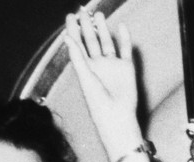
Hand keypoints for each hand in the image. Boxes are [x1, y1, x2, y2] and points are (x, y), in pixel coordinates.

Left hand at [64, 8, 141, 157]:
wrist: (118, 118)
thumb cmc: (98, 104)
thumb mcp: (85, 78)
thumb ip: (77, 57)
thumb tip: (67, 37)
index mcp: (86, 68)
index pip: (77, 45)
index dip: (73, 31)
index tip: (70, 16)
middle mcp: (98, 65)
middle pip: (91, 41)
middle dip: (86, 27)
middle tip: (83, 11)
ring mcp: (113, 66)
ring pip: (107, 43)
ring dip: (103, 30)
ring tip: (98, 15)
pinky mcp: (126, 68)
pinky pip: (125, 50)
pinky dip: (124, 38)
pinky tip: (121, 27)